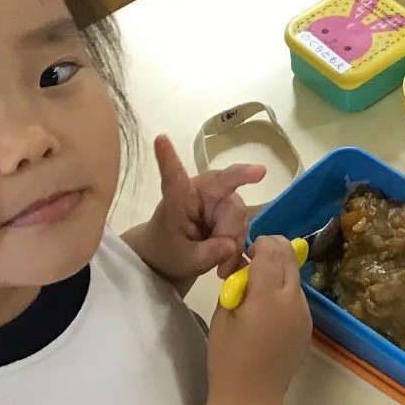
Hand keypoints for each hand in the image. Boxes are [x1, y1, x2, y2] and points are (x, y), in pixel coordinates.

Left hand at [136, 134, 263, 283]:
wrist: (170, 257)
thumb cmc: (167, 252)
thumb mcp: (183, 261)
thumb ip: (207, 254)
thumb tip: (231, 245)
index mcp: (178, 199)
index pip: (173, 177)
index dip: (168, 159)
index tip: (161, 139)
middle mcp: (201, 191)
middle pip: (229, 202)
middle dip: (229, 231)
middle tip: (220, 264)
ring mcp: (218, 199)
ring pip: (240, 216)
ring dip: (233, 241)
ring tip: (220, 265)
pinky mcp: (228, 208)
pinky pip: (244, 224)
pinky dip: (239, 244)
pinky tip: (228, 262)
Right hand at [206, 233, 310, 403]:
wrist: (251, 397)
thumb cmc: (227, 359)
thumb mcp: (223, 316)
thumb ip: (237, 284)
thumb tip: (246, 266)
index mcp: (267, 296)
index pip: (272, 250)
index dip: (260, 244)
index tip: (247, 252)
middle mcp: (292, 300)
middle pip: (289, 258)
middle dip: (273, 252)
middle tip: (253, 264)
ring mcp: (305, 314)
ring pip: (296, 278)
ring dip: (280, 274)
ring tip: (258, 294)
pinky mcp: (308, 327)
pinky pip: (298, 299)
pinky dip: (285, 295)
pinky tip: (269, 315)